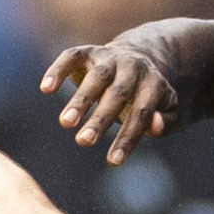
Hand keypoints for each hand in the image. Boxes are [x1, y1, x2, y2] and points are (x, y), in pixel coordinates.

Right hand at [44, 38, 184, 164]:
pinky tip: (46, 89)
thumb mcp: (167, 109)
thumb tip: (154, 124)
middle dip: (100, 119)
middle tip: (83, 142)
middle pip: (118, 94)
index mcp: (154, 84)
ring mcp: (109, 57)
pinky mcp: (88, 52)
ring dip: (80, 100)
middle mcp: (132, 67)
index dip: (127, 137)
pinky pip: (71, 57)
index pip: (141, 113)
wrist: (139, 57)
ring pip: (96, 78)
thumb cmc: (149, 96)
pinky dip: (58, 70)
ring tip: (65, 123)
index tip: (113, 161)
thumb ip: (166, 120)